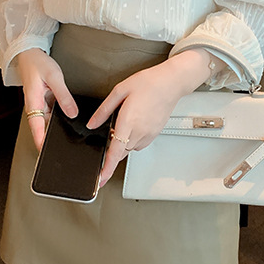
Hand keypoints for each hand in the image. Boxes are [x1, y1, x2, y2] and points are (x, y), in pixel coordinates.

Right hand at [15, 48, 77, 151]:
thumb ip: (64, 96)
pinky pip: (52, 113)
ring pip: (49, 121)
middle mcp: (35, 107)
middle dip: (51, 139)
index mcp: (33, 103)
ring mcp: (40, 105)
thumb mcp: (54, 78)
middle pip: (43, 128)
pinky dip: (60, 117)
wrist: (30, 54)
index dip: (41, 141)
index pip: (36, 128)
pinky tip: (70, 119)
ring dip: (57, 128)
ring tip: (71, 138)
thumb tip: (73, 114)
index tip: (47, 153)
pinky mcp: (45, 101)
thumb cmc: (38, 64)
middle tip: (65, 150)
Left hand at [87, 48, 216, 187]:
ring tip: (125, 123)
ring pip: (131, 148)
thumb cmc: (148, 83)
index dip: (107, 168)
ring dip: (124, 143)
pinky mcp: (155, 134)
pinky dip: (133, 139)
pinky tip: (134, 124)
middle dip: (113, 149)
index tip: (100, 180)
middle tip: (111, 133)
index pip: (115, 152)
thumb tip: (92, 123)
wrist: (171, 82)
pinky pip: (140, 144)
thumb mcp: (120, 91)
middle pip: (122, 152)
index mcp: (128, 121)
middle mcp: (140, 131)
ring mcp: (149, 134)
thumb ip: (104, 110)